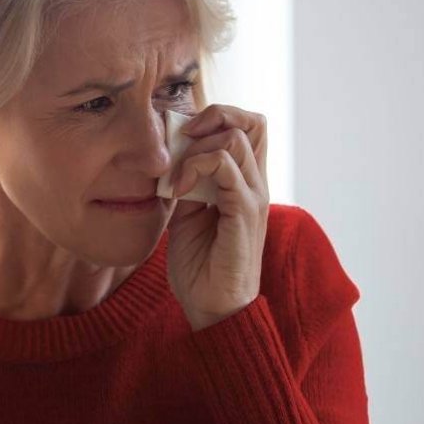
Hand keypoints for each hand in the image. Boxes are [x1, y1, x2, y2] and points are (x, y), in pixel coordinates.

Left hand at [165, 104, 269, 330]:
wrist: (209, 306)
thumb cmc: (199, 263)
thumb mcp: (186, 210)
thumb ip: (185, 179)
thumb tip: (167, 150)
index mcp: (244, 181)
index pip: (247, 125)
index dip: (216, 117)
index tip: (180, 136)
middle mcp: (256, 184)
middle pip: (252, 121)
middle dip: (212, 117)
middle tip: (181, 140)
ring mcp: (253, 197)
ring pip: (236, 138)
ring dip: (196, 148)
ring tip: (176, 175)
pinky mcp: (244, 213)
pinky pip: (226, 168)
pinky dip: (195, 168)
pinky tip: (176, 190)